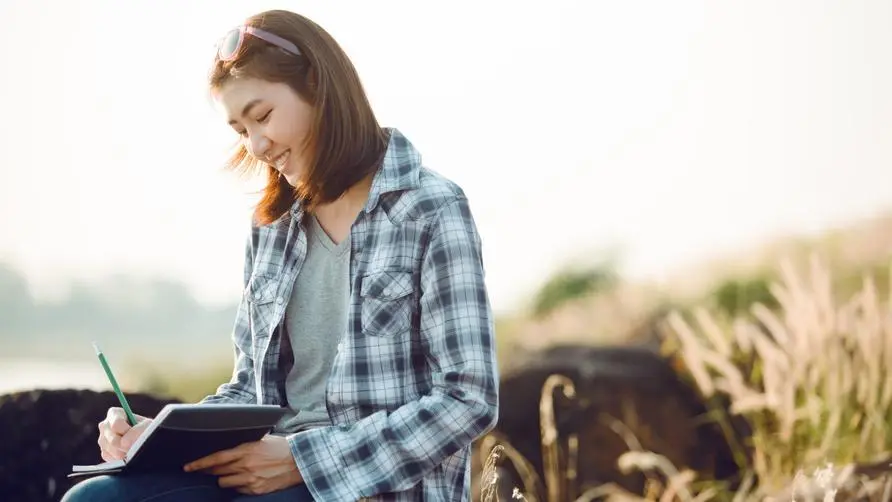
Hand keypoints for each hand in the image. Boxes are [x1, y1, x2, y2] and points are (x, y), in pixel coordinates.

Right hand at [97, 407, 151, 461]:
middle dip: (126, 445)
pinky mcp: (104, 451)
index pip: (116, 424)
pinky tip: (127, 453)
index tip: (134, 432)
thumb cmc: (147, 429)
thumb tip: (124, 444)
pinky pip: (109, 457)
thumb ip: (137, 431)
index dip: (126, 431)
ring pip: (110, 449)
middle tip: (137, 446)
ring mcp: (102, 439)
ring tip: (134, 450)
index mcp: (114, 413)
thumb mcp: (146, 425)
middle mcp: (105, 425)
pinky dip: (119, 458)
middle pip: (112, 439)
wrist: (147, 439)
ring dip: (124, 452)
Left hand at [183, 434, 302, 494]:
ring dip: (224, 479)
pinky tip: (245, 480)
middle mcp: (246, 465)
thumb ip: (244, 444)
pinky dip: (238, 485)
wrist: (300, 462)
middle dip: (210, 471)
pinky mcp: (256, 490)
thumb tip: (227, 446)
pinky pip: (237, 490)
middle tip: (206, 470)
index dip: (199, 463)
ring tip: (232, 474)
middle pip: (217, 472)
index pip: (216, 458)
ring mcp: (251, 479)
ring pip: (224, 483)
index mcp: (246, 450)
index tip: (188, 467)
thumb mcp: (262, 440)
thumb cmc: (281, 448)